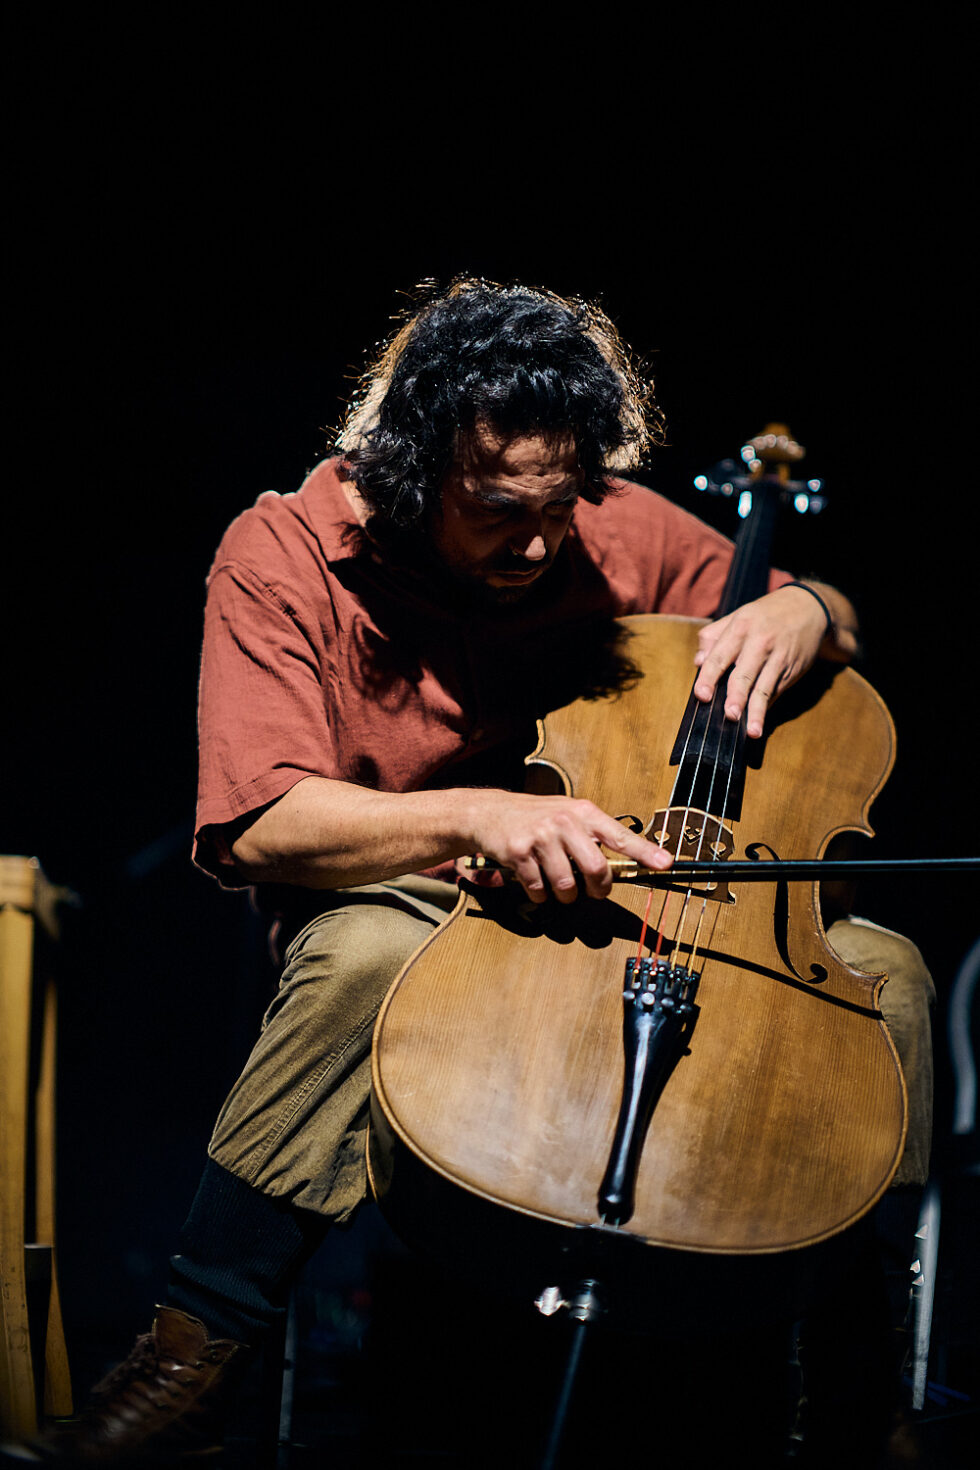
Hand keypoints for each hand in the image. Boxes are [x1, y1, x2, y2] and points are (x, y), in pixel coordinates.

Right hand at [463, 791, 672, 904]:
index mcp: (584, 812)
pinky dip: (540, 895)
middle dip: (598, 888)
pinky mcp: (519, 852)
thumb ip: (595, 837)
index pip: (621, 836)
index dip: (645, 852)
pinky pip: (539, 889)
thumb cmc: (537, 817)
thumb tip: (626, 866)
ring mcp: (541, 836)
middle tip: (594, 891)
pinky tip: (535, 882)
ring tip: (558, 884)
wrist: (489, 812)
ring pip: (566, 885)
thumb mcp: (569, 815)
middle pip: (597, 869)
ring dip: (565, 895)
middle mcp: (564, 821)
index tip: (665, 864)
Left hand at [692, 583, 830, 738]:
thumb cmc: (766, 614)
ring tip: (752, 731)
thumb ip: (713, 636)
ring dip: (758, 711)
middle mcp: (760, 643)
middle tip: (729, 715)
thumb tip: (698, 662)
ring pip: (765, 688)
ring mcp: (779, 658)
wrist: (809, 607)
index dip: (709, 677)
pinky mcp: (792, 670)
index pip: (720, 656)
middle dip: (737, 696)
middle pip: (745, 674)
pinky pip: (776, 691)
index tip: (701, 695)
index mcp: (741, 627)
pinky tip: (759, 722)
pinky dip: (767, 708)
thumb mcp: (738, 615)